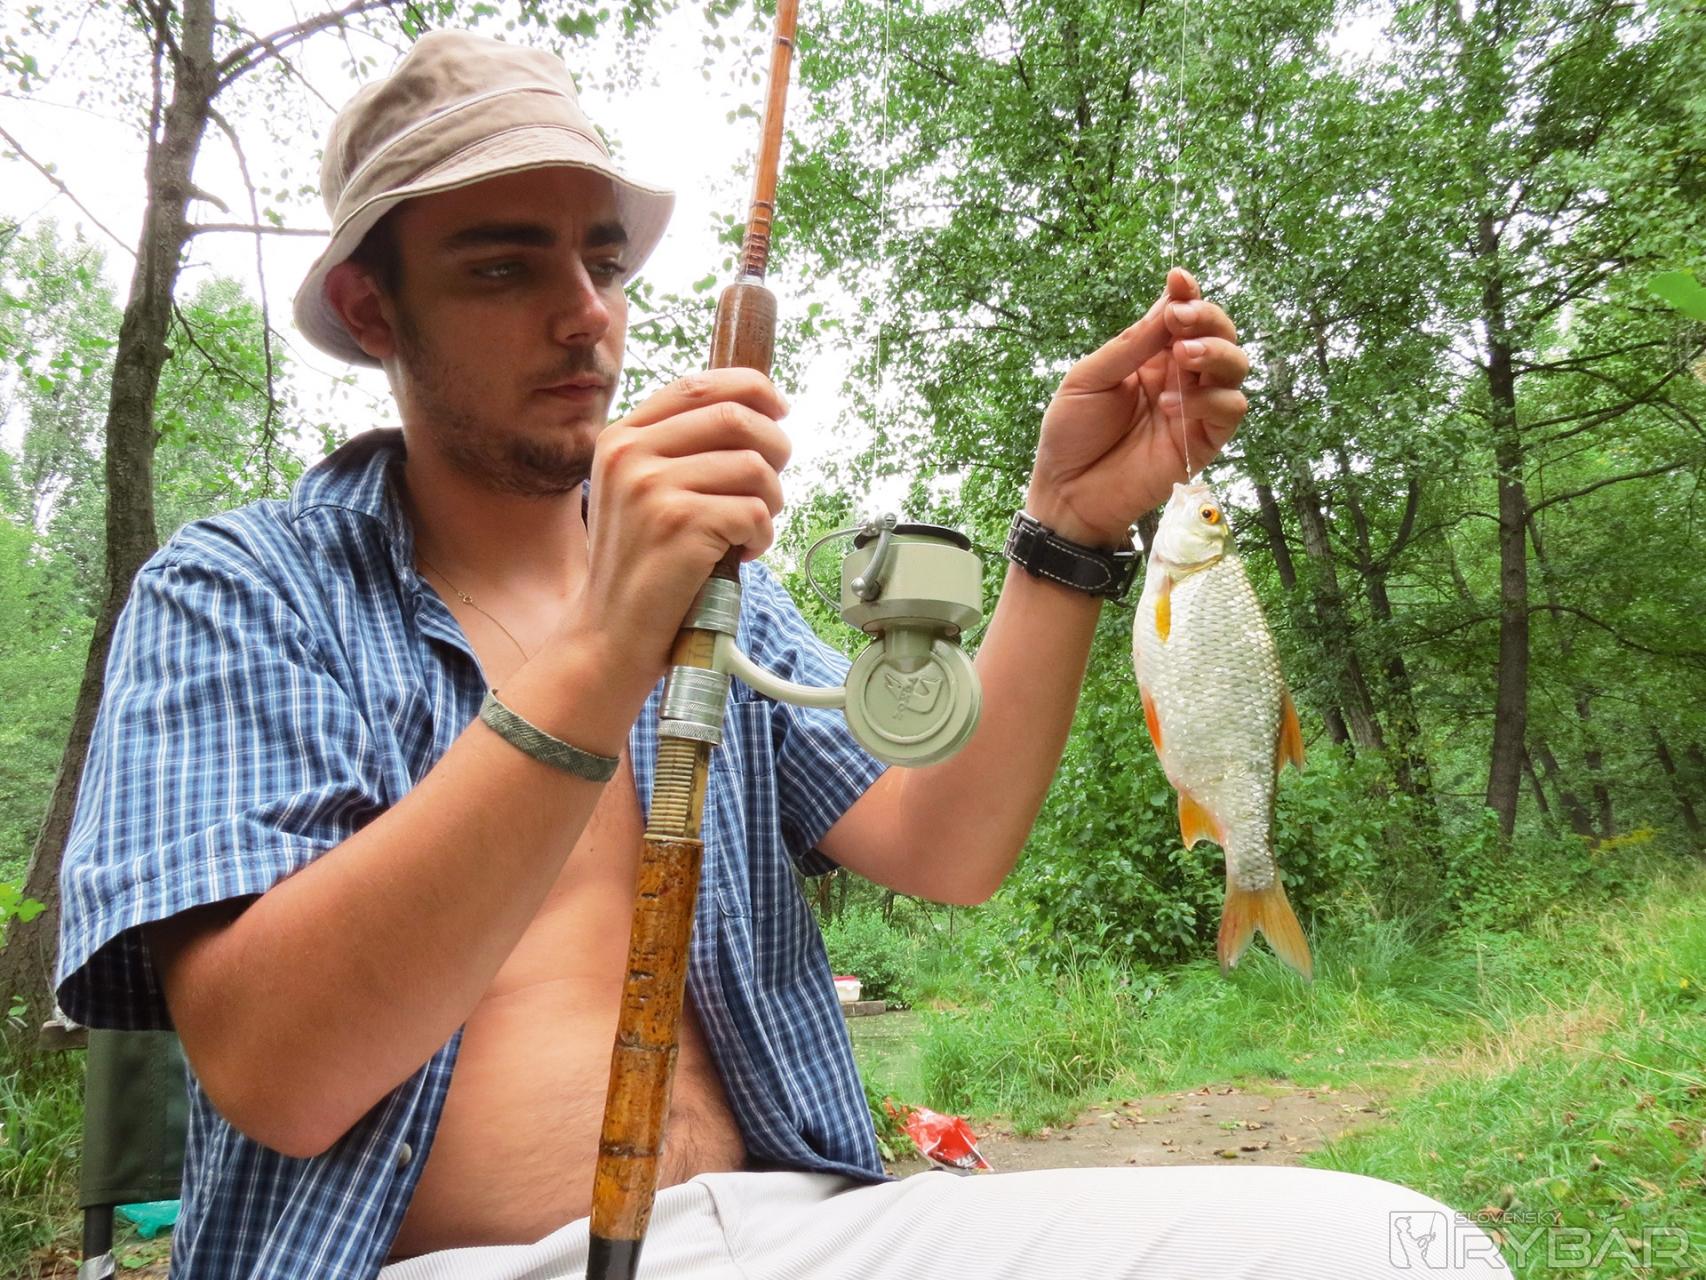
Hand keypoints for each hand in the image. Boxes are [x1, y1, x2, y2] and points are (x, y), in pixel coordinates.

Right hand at [575, 368, 790, 691]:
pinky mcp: (680, 523)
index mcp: (622, 438)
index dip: (751, 388)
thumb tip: (757, 414)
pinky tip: (740, 554)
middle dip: (775, 448)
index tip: (779, 408)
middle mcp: (631, 454)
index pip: (698, 385)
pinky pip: (755, 511)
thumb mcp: (640, 492)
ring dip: (772, 502)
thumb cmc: (640, 566)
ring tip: (751, 529)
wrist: (609, 634)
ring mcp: (652, 487)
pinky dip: (762, 536)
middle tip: (771, 485)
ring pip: (755, 466)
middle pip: (736, 417)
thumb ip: (679, 450)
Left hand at [1025, 268, 1249, 545]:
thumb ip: (1130, 345)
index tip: (1178, 278)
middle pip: (1219, 334)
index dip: (1187, 294)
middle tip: (1180, 320)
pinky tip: (1172, 404)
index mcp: (1150, 356)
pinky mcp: (1203, 441)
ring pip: (1235, 367)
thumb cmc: (1071, 434)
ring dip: (1216, 353)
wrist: (1067, 491)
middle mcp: (1179, 376)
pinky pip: (1230, 409)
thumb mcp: (1088, 379)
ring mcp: (1195, 407)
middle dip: (1207, 318)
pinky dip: (1209, 400)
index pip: (1182, 316)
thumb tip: (1167, 305)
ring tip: (1184, 355)